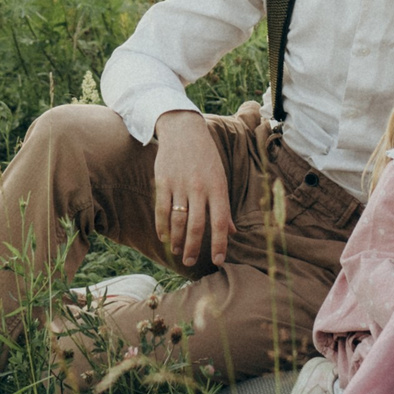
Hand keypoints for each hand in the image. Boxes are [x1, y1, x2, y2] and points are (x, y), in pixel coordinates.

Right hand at [153, 110, 233, 266]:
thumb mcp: (220, 178)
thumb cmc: (206, 157)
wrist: (184, 130)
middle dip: (193, 248)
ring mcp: (180, 185)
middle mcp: (199, 188)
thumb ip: (223, 206)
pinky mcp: (163, 181)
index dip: (219, 243)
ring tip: (177, 252)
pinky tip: (164, 237)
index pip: (220, 222)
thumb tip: (231, 231)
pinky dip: (162, 226)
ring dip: (177, 240)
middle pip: (196, 226)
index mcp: (217, 188)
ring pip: (178, 220)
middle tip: (190, 262)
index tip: (218, 260)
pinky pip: (162, 209)